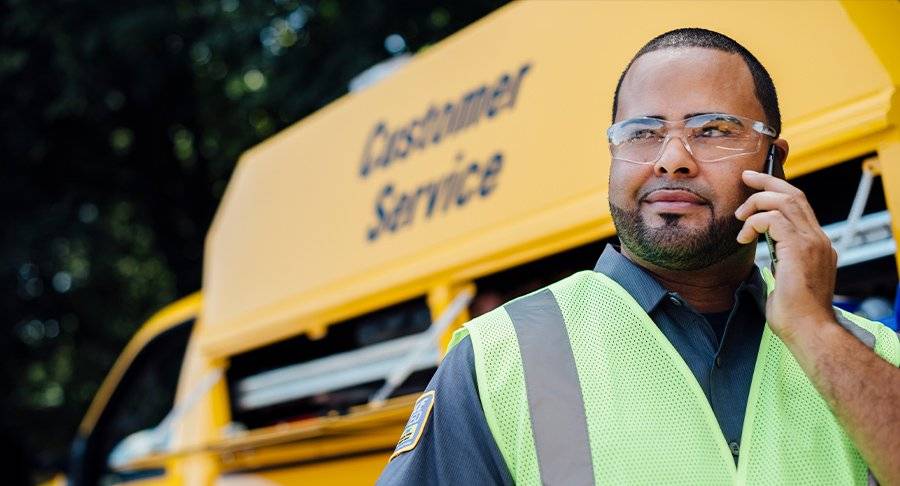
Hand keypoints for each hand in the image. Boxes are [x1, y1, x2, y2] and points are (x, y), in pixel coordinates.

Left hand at [734, 170, 837, 342]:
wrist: (809, 332)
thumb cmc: (795, 316)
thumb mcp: (787, 282)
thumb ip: (781, 263)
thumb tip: (766, 257)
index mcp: (818, 246)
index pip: (800, 206)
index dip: (778, 192)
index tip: (756, 185)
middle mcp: (819, 240)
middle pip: (795, 195)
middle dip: (767, 182)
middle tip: (745, 177)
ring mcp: (812, 243)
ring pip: (784, 201)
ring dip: (757, 204)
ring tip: (740, 219)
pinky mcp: (799, 249)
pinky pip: (774, 219)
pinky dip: (755, 222)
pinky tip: (744, 236)